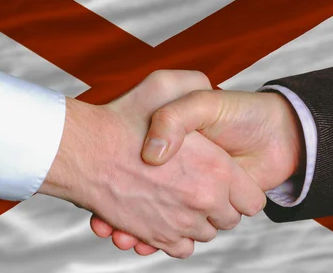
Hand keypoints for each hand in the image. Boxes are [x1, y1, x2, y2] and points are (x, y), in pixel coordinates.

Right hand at [38, 72, 265, 258]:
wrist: (80, 150)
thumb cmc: (122, 116)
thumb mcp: (167, 84)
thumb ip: (197, 86)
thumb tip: (211, 98)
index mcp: (217, 169)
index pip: (252, 199)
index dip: (241, 190)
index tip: (225, 179)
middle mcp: (203, 200)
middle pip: (228, 219)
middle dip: (218, 205)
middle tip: (198, 184)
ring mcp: (180, 224)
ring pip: (205, 234)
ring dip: (196, 220)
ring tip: (177, 196)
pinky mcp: (157, 238)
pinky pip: (182, 248)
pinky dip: (177, 237)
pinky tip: (164, 215)